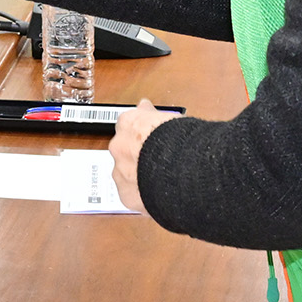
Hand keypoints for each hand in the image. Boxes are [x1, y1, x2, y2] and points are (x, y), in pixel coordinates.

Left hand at [107, 99, 178, 214]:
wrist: (182, 168)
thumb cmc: (179, 139)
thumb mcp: (168, 117)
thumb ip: (151, 114)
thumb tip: (145, 105)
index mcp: (128, 124)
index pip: (127, 126)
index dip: (139, 134)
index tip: (149, 138)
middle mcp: (119, 147)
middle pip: (124, 151)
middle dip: (136, 156)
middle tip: (156, 161)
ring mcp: (120, 172)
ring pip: (126, 175)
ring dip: (138, 177)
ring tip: (161, 181)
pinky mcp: (126, 195)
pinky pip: (133, 195)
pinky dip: (143, 196)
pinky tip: (159, 195)